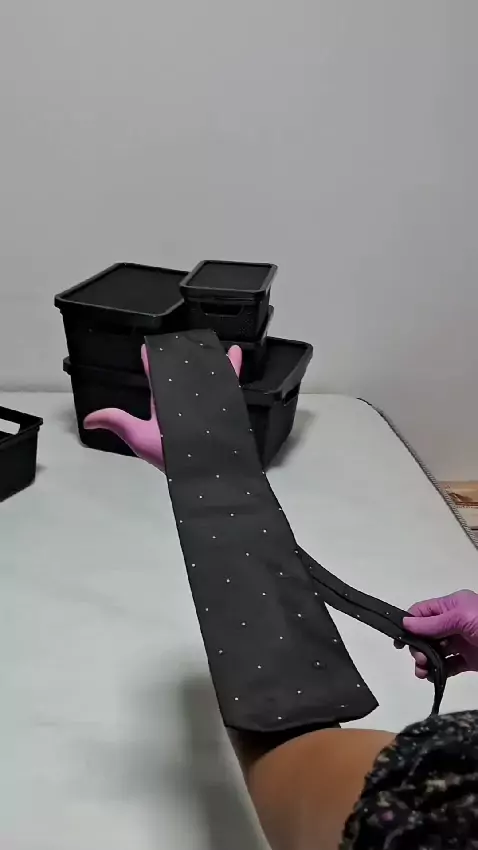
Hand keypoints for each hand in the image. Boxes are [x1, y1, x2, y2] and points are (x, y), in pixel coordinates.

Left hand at [83, 343, 241, 469]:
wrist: (202, 473)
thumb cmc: (170, 456)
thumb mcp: (138, 436)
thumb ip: (116, 422)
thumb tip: (88, 420)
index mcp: (164, 407)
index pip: (155, 379)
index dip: (151, 363)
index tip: (148, 346)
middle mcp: (184, 405)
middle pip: (183, 376)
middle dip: (184, 359)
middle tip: (184, 339)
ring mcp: (205, 406)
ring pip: (206, 377)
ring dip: (209, 361)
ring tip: (210, 343)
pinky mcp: (223, 408)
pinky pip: (229, 384)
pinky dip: (232, 368)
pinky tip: (235, 352)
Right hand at [399, 590, 477, 677]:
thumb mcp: (460, 618)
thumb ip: (433, 623)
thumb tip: (405, 623)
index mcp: (452, 605)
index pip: (422, 612)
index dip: (408, 624)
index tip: (399, 641)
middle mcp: (454, 622)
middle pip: (426, 634)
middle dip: (418, 647)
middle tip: (420, 660)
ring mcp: (462, 641)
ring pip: (435, 651)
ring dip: (426, 662)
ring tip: (424, 672)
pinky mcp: (470, 660)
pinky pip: (449, 666)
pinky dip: (439, 672)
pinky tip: (434, 677)